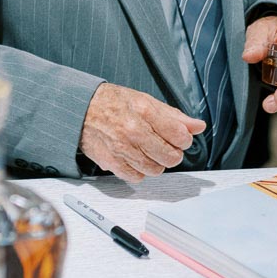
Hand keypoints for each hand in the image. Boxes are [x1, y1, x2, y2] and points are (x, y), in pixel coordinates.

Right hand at [78, 83, 206, 183]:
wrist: (79, 108)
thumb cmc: (111, 102)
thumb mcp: (144, 100)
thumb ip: (173, 115)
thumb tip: (198, 126)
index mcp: (144, 111)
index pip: (181, 136)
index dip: (183, 139)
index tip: (177, 137)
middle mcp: (133, 130)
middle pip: (171, 157)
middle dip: (171, 152)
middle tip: (162, 145)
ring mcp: (122, 148)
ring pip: (156, 169)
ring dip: (155, 162)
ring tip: (146, 151)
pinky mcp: (111, 162)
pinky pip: (137, 177)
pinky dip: (138, 170)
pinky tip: (133, 158)